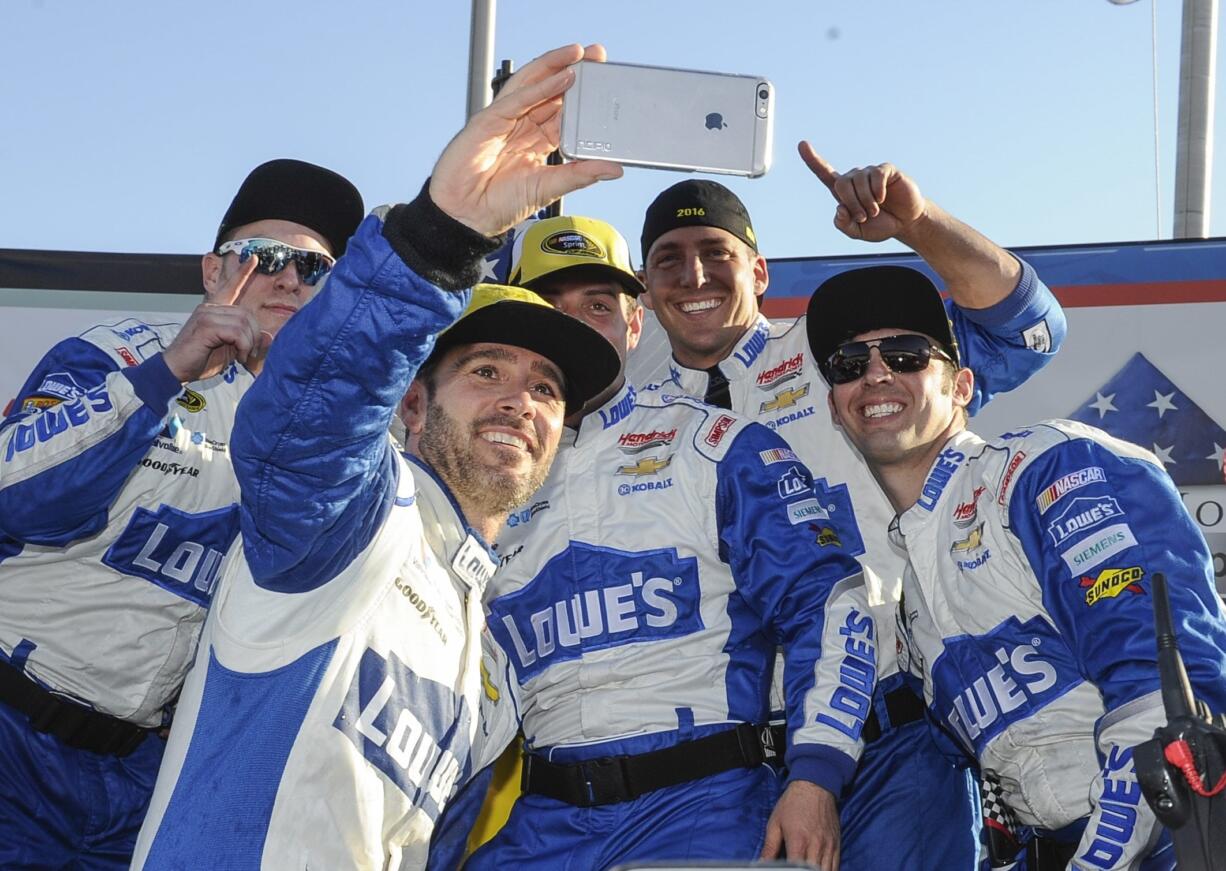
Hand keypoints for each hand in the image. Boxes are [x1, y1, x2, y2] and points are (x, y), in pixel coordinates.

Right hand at [162, 255, 270, 381]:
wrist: (176, 369)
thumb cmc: (201, 359)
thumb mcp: (231, 349)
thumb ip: (247, 340)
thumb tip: (268, 336)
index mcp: (215, 310)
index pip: (231, 286)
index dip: (244, 273)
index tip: (255, 259)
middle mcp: (210, 307)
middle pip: (247, 314)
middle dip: (254, 337)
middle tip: (248, 354)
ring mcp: (206, 314)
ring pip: (243, 323)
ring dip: (248, 344)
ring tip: (241, 357)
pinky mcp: (205, 325)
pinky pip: (236, 332)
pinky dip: (242, 346)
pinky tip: (237, 357)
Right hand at [429, 44, 623, 236]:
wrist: (466, 216)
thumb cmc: (500, 204)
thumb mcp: (550, 188)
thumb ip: (581, 175)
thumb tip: (615, 169)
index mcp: (538, 141)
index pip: (565, 112)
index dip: (584, 96)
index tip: (606, 82)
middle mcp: (523, 126)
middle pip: (551, 91)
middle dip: (574, 71)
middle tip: (598, 55)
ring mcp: (506, 120)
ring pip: (533, 85)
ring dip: (556, 66)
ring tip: (580, 54)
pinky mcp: (489, 120)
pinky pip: (517, 99)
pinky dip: (539, 87)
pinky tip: (560, 77)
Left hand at [761, 780, 840, 869]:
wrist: (815, 786)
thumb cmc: (793, 803)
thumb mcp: (775, 823)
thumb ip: (769, 847)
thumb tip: (761, 864)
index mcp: (798, 842)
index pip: (796, 870)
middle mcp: (816, 846)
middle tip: (796, 870)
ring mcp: (829, 846)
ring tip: (806, 870)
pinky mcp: (836, 844)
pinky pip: (836, 865)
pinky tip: (819, 869)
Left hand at [799, 142, 926, 242]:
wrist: (905, 223)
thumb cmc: (880, 225)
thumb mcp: (857, 232)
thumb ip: (843, 224)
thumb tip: (839, 207)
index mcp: (843, 192)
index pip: (824, 173)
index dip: (812, 160)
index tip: (802, 144)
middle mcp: (854, 178)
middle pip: (841, 184)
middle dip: (851, 203)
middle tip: (863, 217)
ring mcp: (870, 172)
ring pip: (859, 181)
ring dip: (866, 201)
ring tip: (875, 210)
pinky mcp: (885, 170)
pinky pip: (876, 175)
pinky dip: (877, 190)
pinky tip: (882, 197)